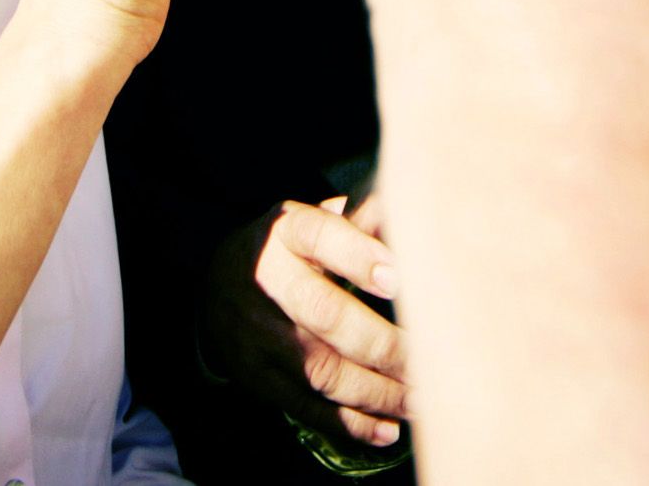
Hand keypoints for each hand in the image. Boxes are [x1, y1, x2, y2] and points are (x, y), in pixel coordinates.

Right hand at [200, 194, 406, 449]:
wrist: (215, 285)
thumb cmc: (292, 248)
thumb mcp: (315, 219)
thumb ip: (363, 218)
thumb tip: (416, 217)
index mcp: (286, 231)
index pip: (320, 237)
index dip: (359, 258)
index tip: (400, 279)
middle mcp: (266, 279)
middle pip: (325, 313)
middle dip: (383, 344)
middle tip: (433, 361)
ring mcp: (256, 333)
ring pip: (321, 369)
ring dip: (377, 392)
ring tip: (423, 402)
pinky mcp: (255, 376)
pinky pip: (305, 406)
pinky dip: (350, 423)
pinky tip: (388, 430)